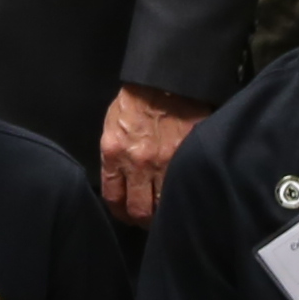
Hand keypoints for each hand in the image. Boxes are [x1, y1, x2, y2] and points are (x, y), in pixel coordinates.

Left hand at [97, 87, 208, 226]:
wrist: (165, 80)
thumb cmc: (137, 99)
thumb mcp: (112, 124)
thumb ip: (114, 155)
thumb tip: (120, 180)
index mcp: (115, 152)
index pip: (114, 197)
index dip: (120, 212)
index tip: (126, 214)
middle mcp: (138, 162)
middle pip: (139, 210)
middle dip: (142, 220)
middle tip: (147, 220)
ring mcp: (165, 162)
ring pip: (163, 205)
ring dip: (163, 213)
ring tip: (166, 212)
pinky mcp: (186, 157)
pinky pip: (182, 187)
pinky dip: (182, 196)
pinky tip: (182, 197)